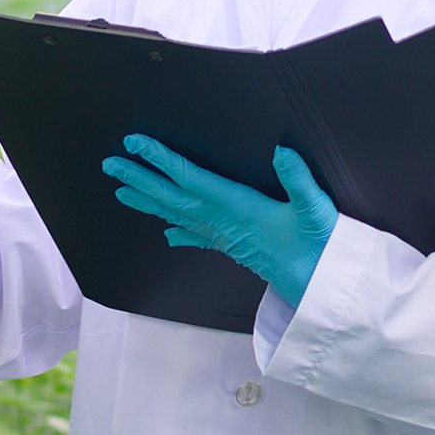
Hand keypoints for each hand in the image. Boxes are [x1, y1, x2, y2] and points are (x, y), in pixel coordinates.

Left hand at [102, 136, 338, 307]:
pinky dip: (177, 231)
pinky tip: (166, 233)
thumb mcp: (316, 210)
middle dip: (141, 179)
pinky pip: (196, 236)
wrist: (322, 289)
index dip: (162, 161)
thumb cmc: (320, 248)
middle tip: (111, 165)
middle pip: (173, 198)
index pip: (191, 179)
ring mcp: (226, 237)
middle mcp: (225, 223)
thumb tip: (281, 150)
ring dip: (149, 202)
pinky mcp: (234, 247)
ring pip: (178, 216)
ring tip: (122, 191)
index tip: (137, 145)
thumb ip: (299, 180)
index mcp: (239, 208)